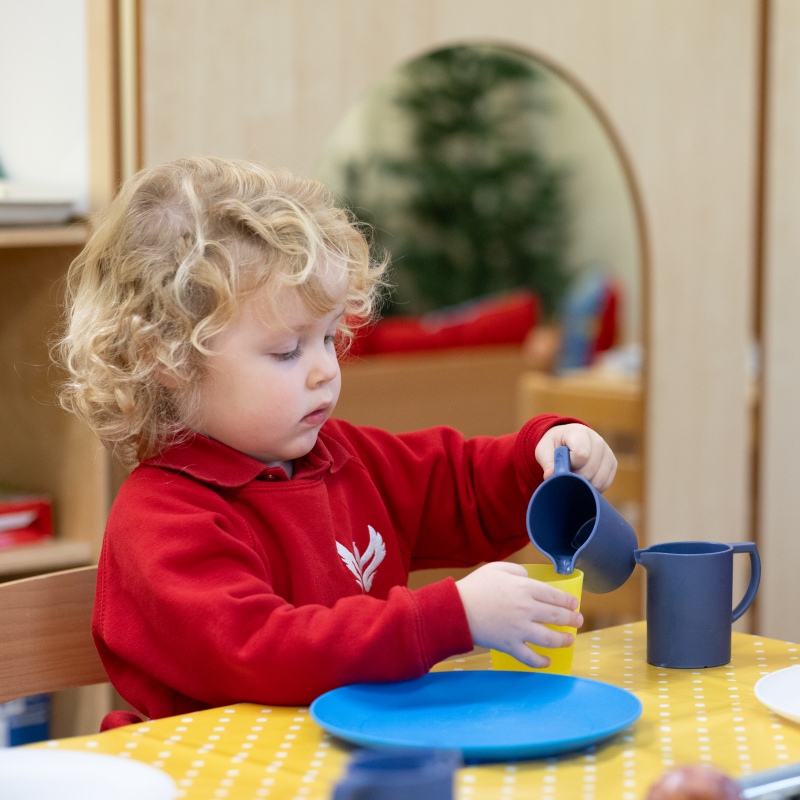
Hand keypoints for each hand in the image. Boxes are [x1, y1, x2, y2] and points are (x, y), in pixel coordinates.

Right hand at [455, 562, 582, 668]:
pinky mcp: (510, 646)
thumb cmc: (475, 587)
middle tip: (578, 621)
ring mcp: (520, 629)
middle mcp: (527, 609)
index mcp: (524, 588)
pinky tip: (547, 661)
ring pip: (550, 638)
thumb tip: (529, 579)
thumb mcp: (497, 568)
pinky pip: (530, 657)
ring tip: (569, 640)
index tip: (574, 604)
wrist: (457, 610)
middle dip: (572, 619)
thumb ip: (517, 571)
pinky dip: (541, 662)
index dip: (568, 601)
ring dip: (563, 640)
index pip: (554, 596)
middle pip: (557, 616)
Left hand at [535, 423, 616, 491]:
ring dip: (584, 484)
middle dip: (575, 477)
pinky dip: (593, 487)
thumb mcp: (544, 450)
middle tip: (567, 472)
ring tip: (575, 475)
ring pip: (599, 480)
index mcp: (580, 433)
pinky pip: (605, 483)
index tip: (563, 463)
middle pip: (590, 470)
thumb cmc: (554, 445)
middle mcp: (598, 441)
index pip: (582, 455)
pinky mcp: (613, 464)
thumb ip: (547, 462)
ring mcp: (608, 452)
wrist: (566, 440)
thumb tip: (550, 476)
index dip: (570, 464)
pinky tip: (583, 480)